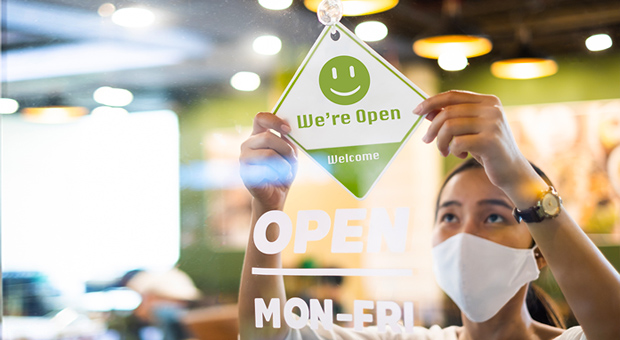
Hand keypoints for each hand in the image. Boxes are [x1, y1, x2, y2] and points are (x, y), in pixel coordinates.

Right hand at [240, 112, 297, 209]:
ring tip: (287, 172)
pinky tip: (277, 178)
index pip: (260, 118)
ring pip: (268, 154)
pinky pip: (265, 170)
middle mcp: (247, 144)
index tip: (288, 129)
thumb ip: (287, 139)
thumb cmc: (282, 171)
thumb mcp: (289, 152)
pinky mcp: (245, 173)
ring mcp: (243, 158)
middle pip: (268, 137)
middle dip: (285, 149)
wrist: (275, 195)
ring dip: (284, 164)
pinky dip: (277, 175)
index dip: (274, 120)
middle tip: (293, 160)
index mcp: (258, 135)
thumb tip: (287, 127)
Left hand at [413, 90, 530, 189]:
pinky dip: (452, 150)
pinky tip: (461, 155)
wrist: (512, 171)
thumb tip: (426, 110)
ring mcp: (493, 124)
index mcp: (488, 101)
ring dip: (441, 142)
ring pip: (449, 127)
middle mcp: (492, 109)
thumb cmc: (487, 148)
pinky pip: (457, 142)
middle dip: (432, 128)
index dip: (431, 102)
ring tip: (444, 151)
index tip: (416, 111)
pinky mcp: (490, 141)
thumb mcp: (469, 130)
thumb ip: (452, 118)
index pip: (453, 95)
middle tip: (426, 140)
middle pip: (448, 112)